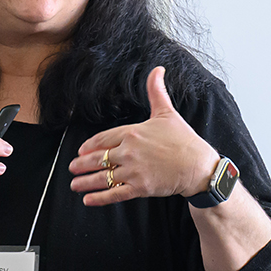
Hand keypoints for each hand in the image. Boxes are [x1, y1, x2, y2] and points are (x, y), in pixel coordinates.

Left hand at [69, 67, 218, 205]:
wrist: (198, 165)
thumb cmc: (184, 139)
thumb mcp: (167, 112)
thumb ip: (156, 91)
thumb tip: (157, 70)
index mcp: (132, 133)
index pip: (103, 139)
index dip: (89, 146)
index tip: (80, 151)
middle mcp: (129, 152)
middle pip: (98, 159)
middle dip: (81, 164)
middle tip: (72, 168)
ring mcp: (133, 171)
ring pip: (103, 178)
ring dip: (85, 182)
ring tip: (74, 185)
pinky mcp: (140, 188)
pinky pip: (114, 194)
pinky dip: (99, 198)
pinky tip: (88, 200)